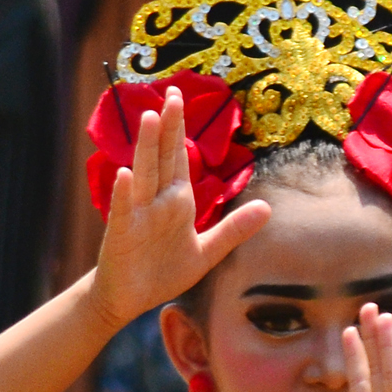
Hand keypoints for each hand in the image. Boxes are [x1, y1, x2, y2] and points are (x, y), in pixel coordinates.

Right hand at [88, 87, 272, 329]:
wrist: (129, 299)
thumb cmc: (162, 272)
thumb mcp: (207, 251)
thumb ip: (234, 229)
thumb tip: (268, 208)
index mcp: (177, 201)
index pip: (179, 156)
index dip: (179, 128)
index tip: (179, 97)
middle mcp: (158, 201)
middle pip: (163, 156)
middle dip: (167, 125)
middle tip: (171, 92)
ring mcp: (139, 214)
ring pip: (144, 175)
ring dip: (146, 147)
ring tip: (149, 117)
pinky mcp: (123, 233)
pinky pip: (125, 210)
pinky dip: (125, 193)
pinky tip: (125, 174)